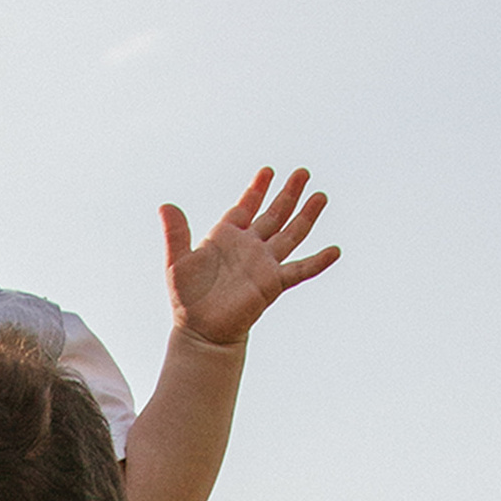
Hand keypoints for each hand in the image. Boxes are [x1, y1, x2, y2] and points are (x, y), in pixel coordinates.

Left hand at [159, 169, 337, 347]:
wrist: (201, 330)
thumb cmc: (188, 298)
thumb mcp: (177, 261)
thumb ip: (176, 232)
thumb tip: (165, 205)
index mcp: (227, 236)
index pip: (247, 206)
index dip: (257, 189)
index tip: (268, 171)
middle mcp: (250, 246)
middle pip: (275, 214)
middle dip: (288, 193)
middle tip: (303, 172)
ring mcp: (264, 263)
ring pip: (291, 234)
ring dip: (306, 215)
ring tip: (321, 196)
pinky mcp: (274, 283)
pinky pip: (300, 269)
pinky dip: (318, 261)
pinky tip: (335, 251)